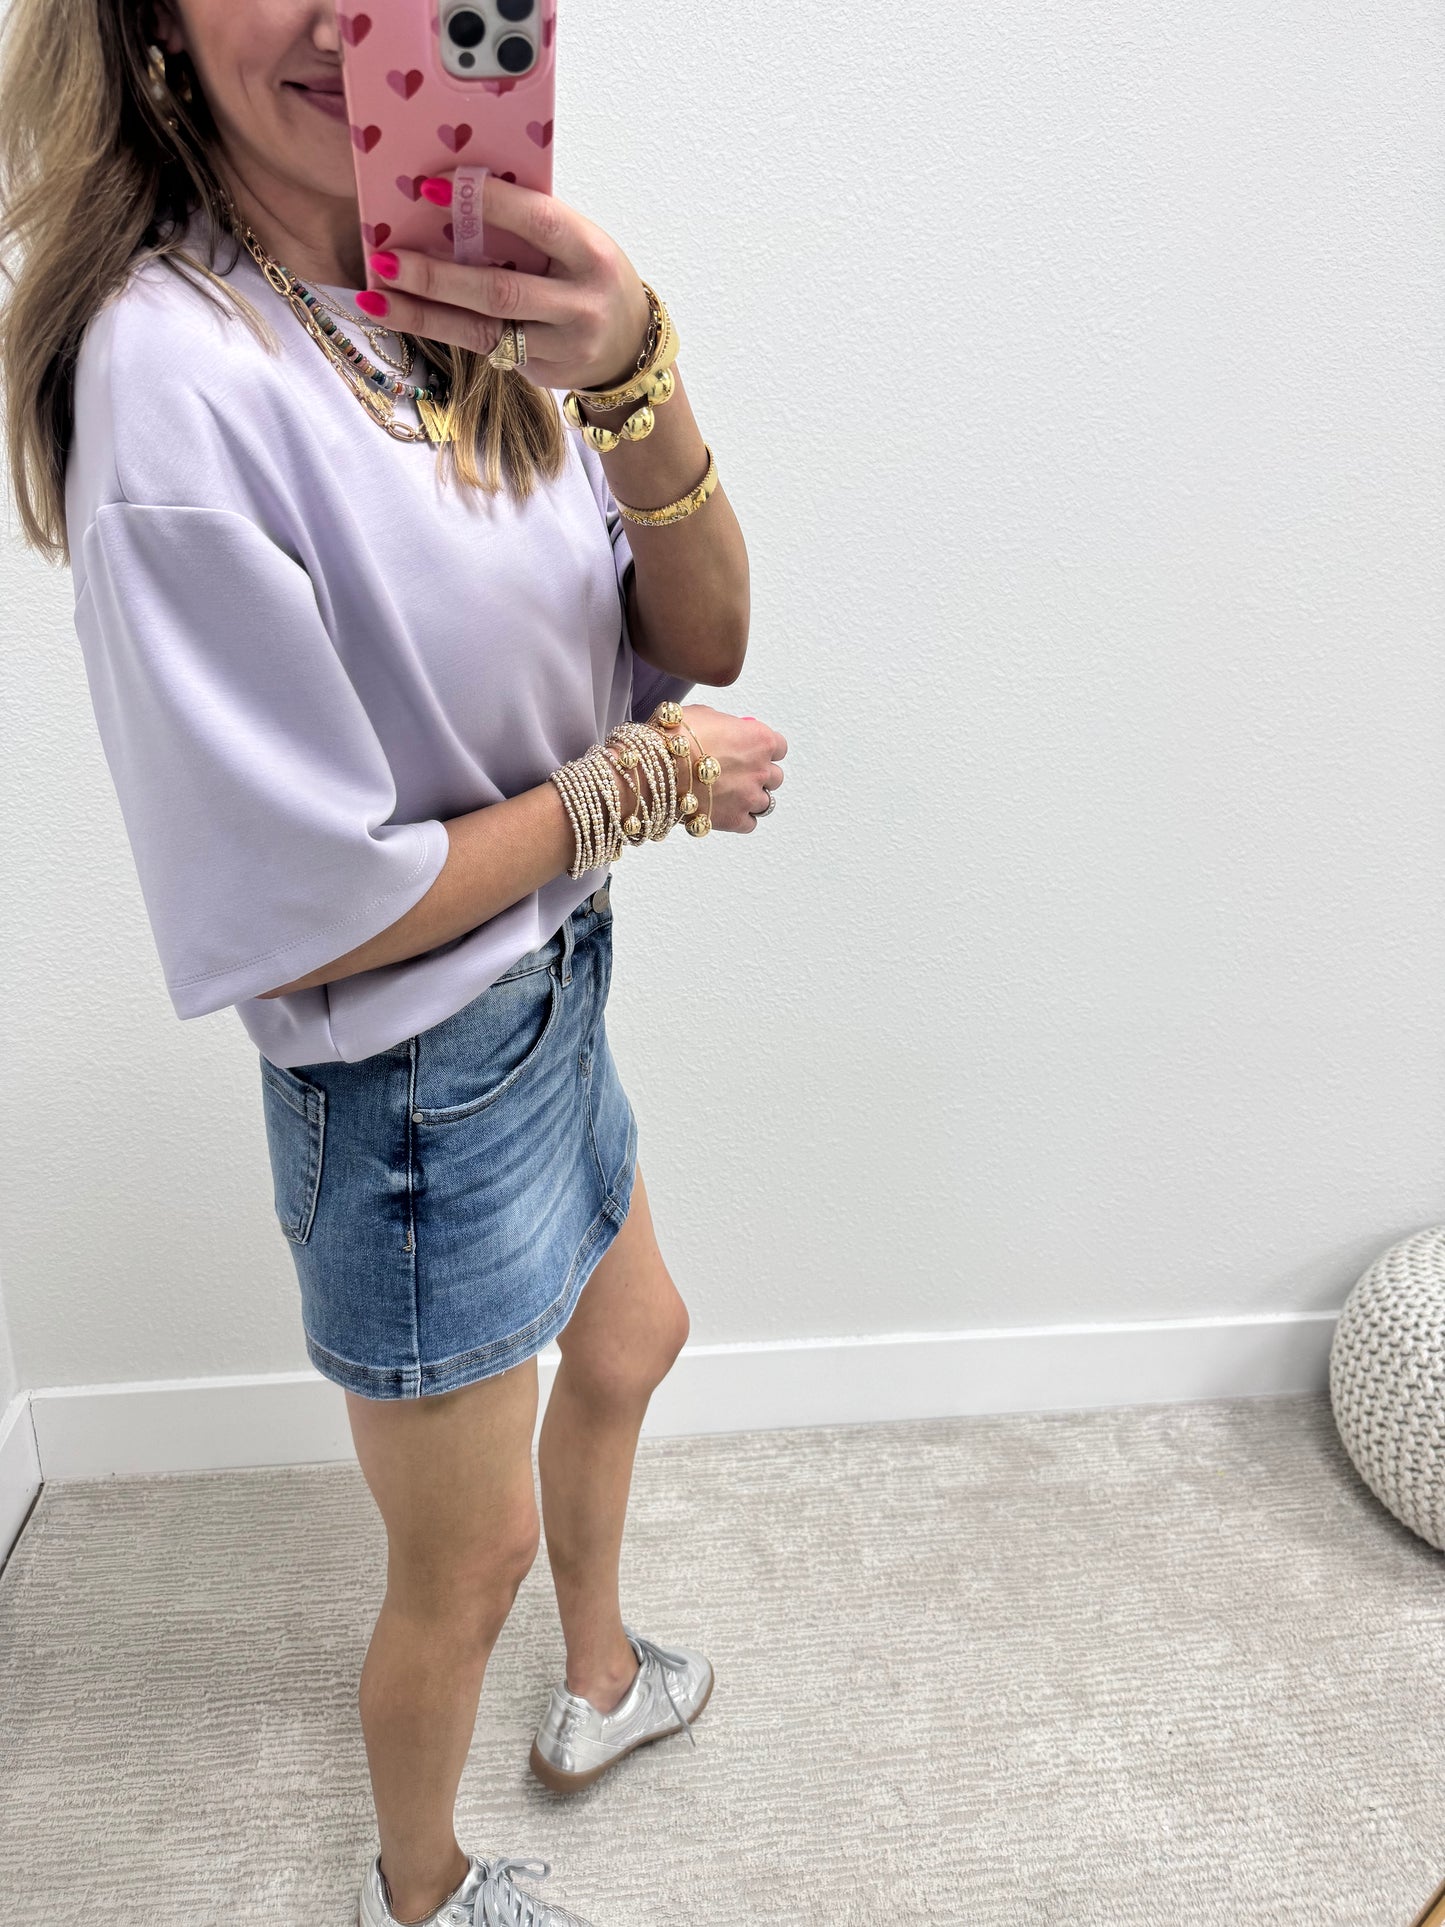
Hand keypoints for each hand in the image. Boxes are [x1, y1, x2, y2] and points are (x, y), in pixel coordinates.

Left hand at [355, 173, 651, 395]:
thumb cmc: (591, 278)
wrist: (630, 349)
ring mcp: (562, 346)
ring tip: (376, 297)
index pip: (537, 222)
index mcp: (592, 254)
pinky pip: (485, 349)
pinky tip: (402, 315)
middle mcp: (581, 304)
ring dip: (424, 313)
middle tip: (386, 259)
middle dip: (437, 276)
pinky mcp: (543, 373)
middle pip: (499, 291)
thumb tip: (458, 193)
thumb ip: (533, 225)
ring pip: (483, 331)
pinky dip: (440, 330)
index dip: (487, 203)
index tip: (430, 188)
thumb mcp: (579, 243)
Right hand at [675, 706, 785, 833]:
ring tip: (729, 794)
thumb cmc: (675, 738)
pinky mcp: (735, 820)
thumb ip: (724, 725)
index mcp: (759, 739)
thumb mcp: (704, 714)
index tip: (753, 750)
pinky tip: (724, 811)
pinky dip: (740, 819)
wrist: (655, 767)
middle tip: (738, 773)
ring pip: (766, 802)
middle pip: (775, 776)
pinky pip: (749, 824)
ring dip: (751, 798)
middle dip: (759, 775)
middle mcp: (760, 769)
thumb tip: (724, 730)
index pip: (779, 747)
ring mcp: (750, 797)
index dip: (764, 749)